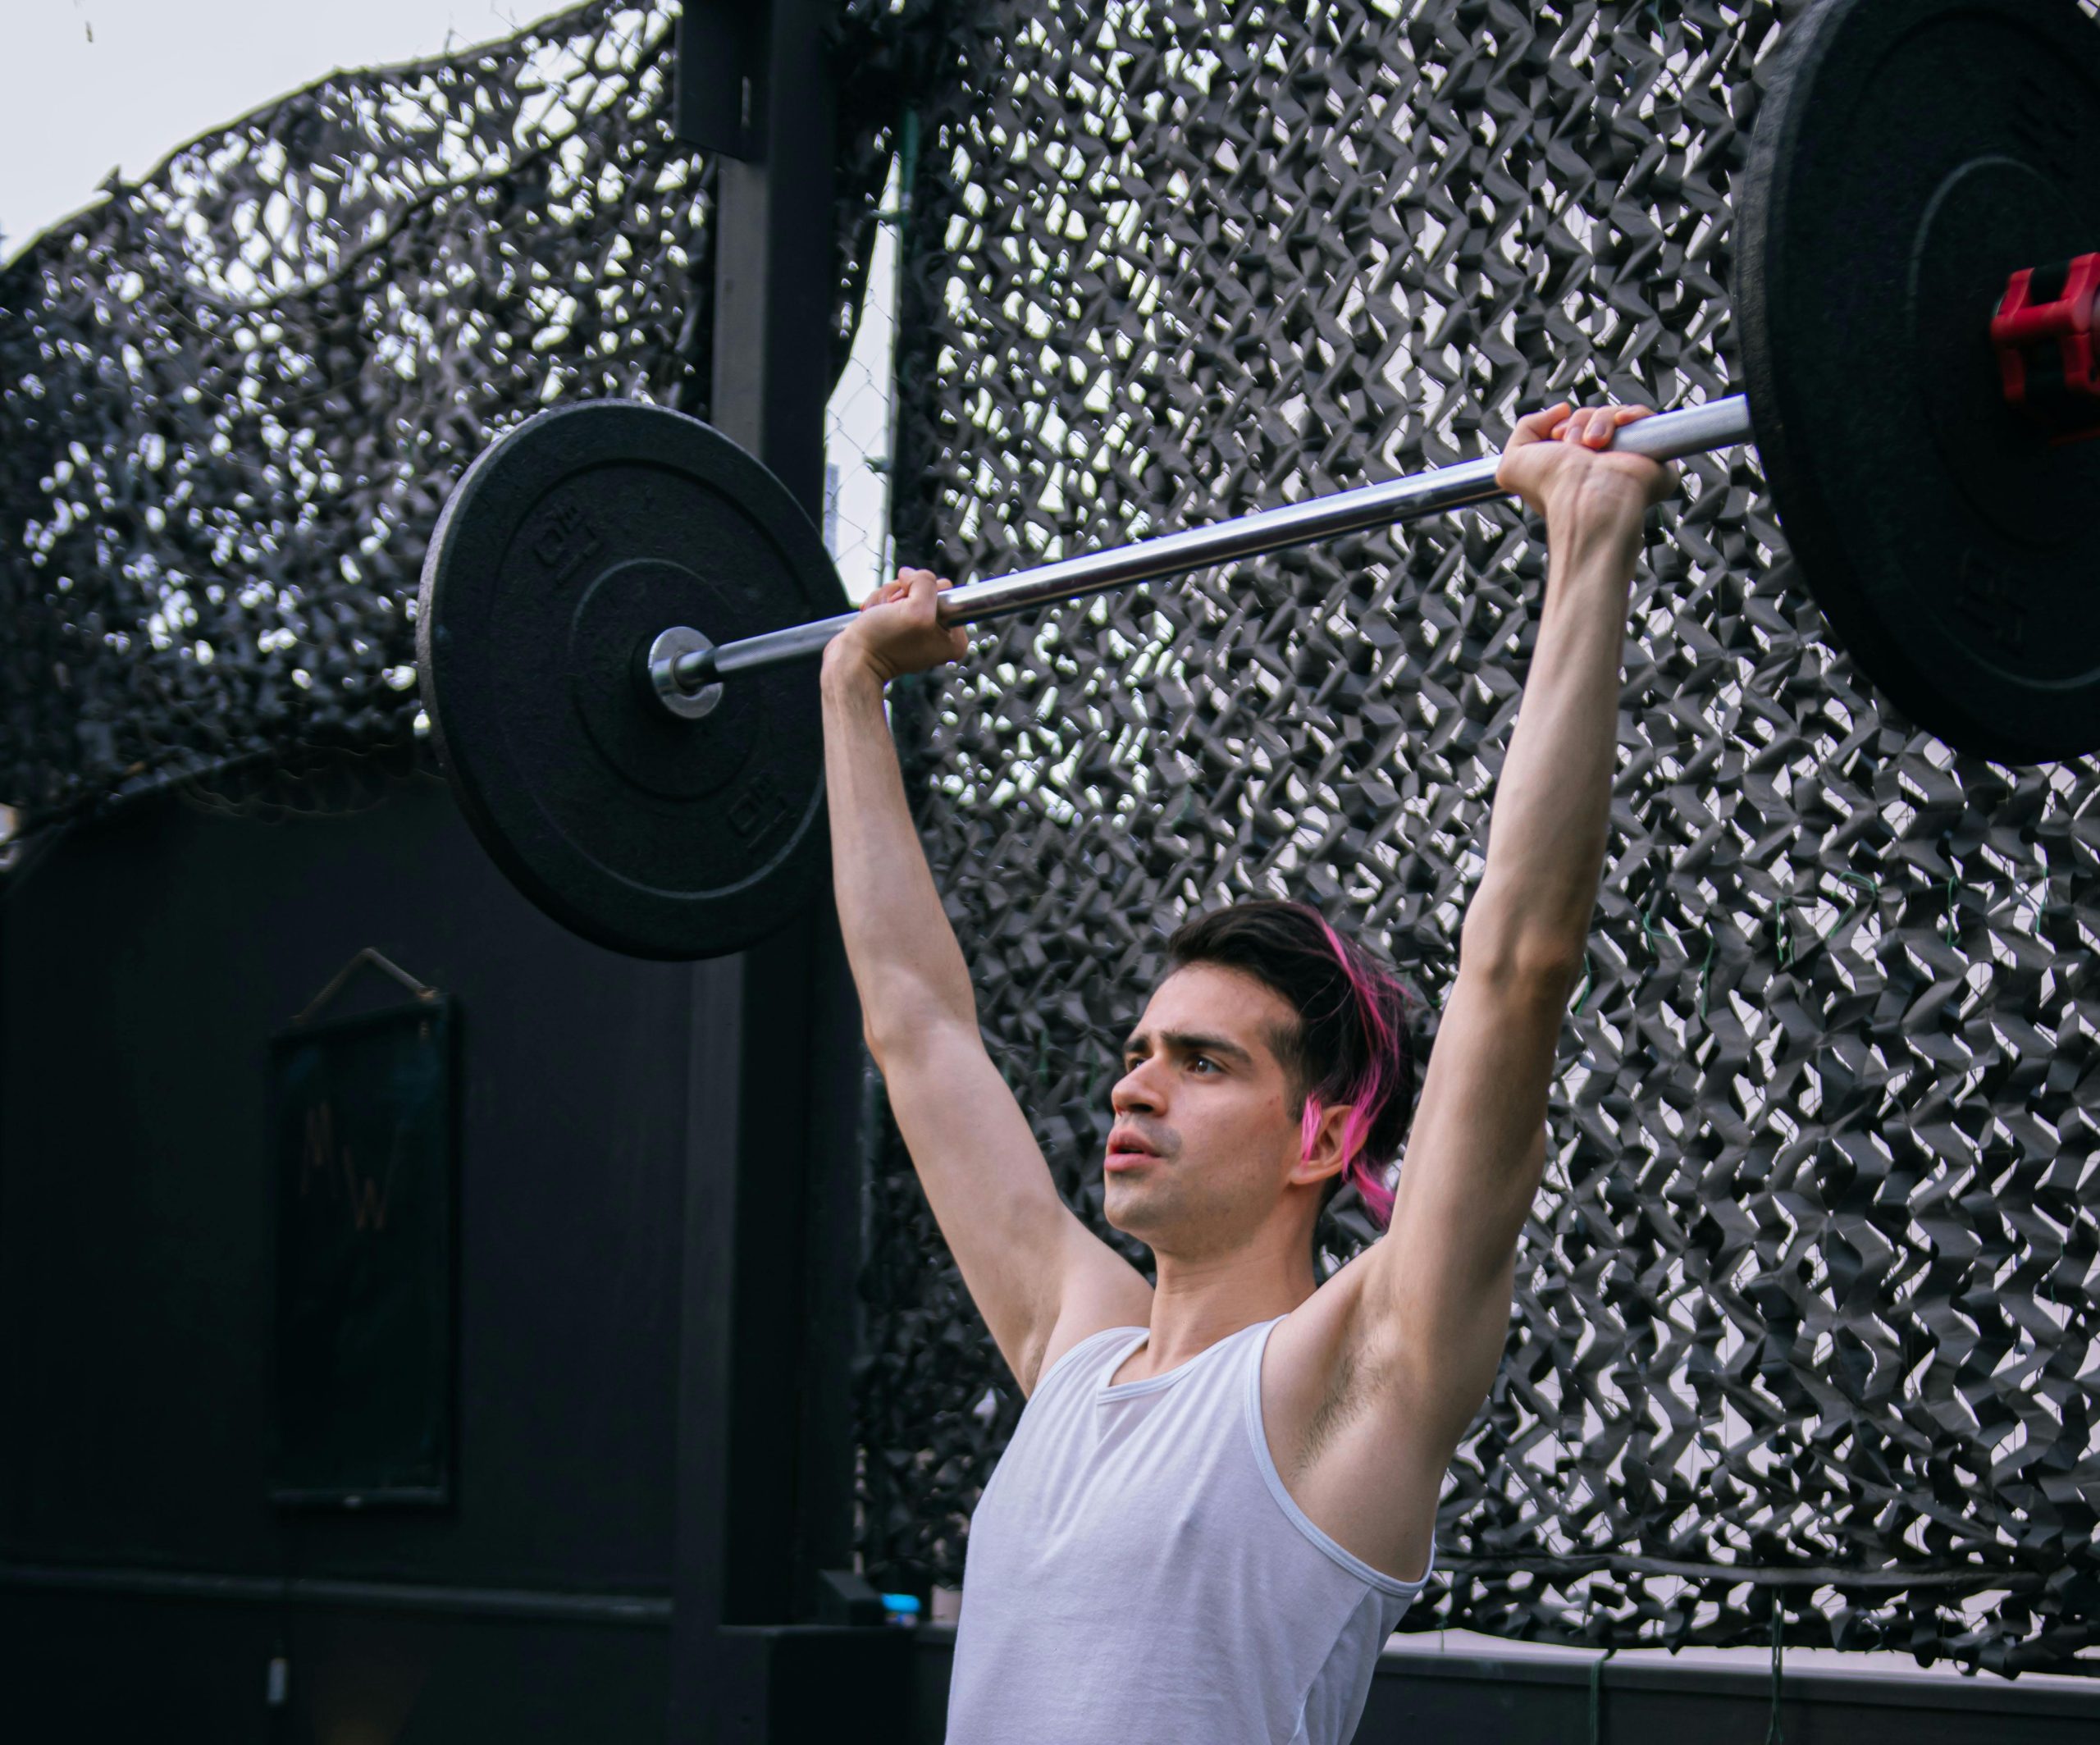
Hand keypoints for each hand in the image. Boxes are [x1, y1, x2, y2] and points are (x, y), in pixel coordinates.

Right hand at [824, 567, 969, 686]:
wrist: (852, 659)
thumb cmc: (882, 643)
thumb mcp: (917, 610)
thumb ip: (926, 584)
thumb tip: (911, 574)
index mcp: (954, 638)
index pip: (945, 591)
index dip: (922, 593)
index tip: (907, 608)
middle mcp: (939, 634)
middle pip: (924, 589)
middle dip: (901, 594)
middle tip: (892, 611)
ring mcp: (918, 629)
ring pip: (905, 591)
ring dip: (887, 597)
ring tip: (880, 614)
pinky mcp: (899, 624)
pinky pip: (892, 597)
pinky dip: (880, 602)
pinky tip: (874, 614)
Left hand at [1496, 402, 1677, 546]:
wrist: (1586, 498)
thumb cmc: (1551, 488)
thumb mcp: (1513, 461)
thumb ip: (1525, 429)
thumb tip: (1561, 410)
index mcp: (1571, 467)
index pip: (1572, 429)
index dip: (1563, 426)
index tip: (1556, 440)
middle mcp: (1599, 464)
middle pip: (1591, 418)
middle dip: (1579, 423)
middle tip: (1574, 445)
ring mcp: (1626, 459)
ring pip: (1614, 415)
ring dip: (1599, 421)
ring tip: (1593, 444)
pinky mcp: (1654, 456)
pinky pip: (1645, 418)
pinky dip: (1632, 414)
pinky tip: (1622, 424)